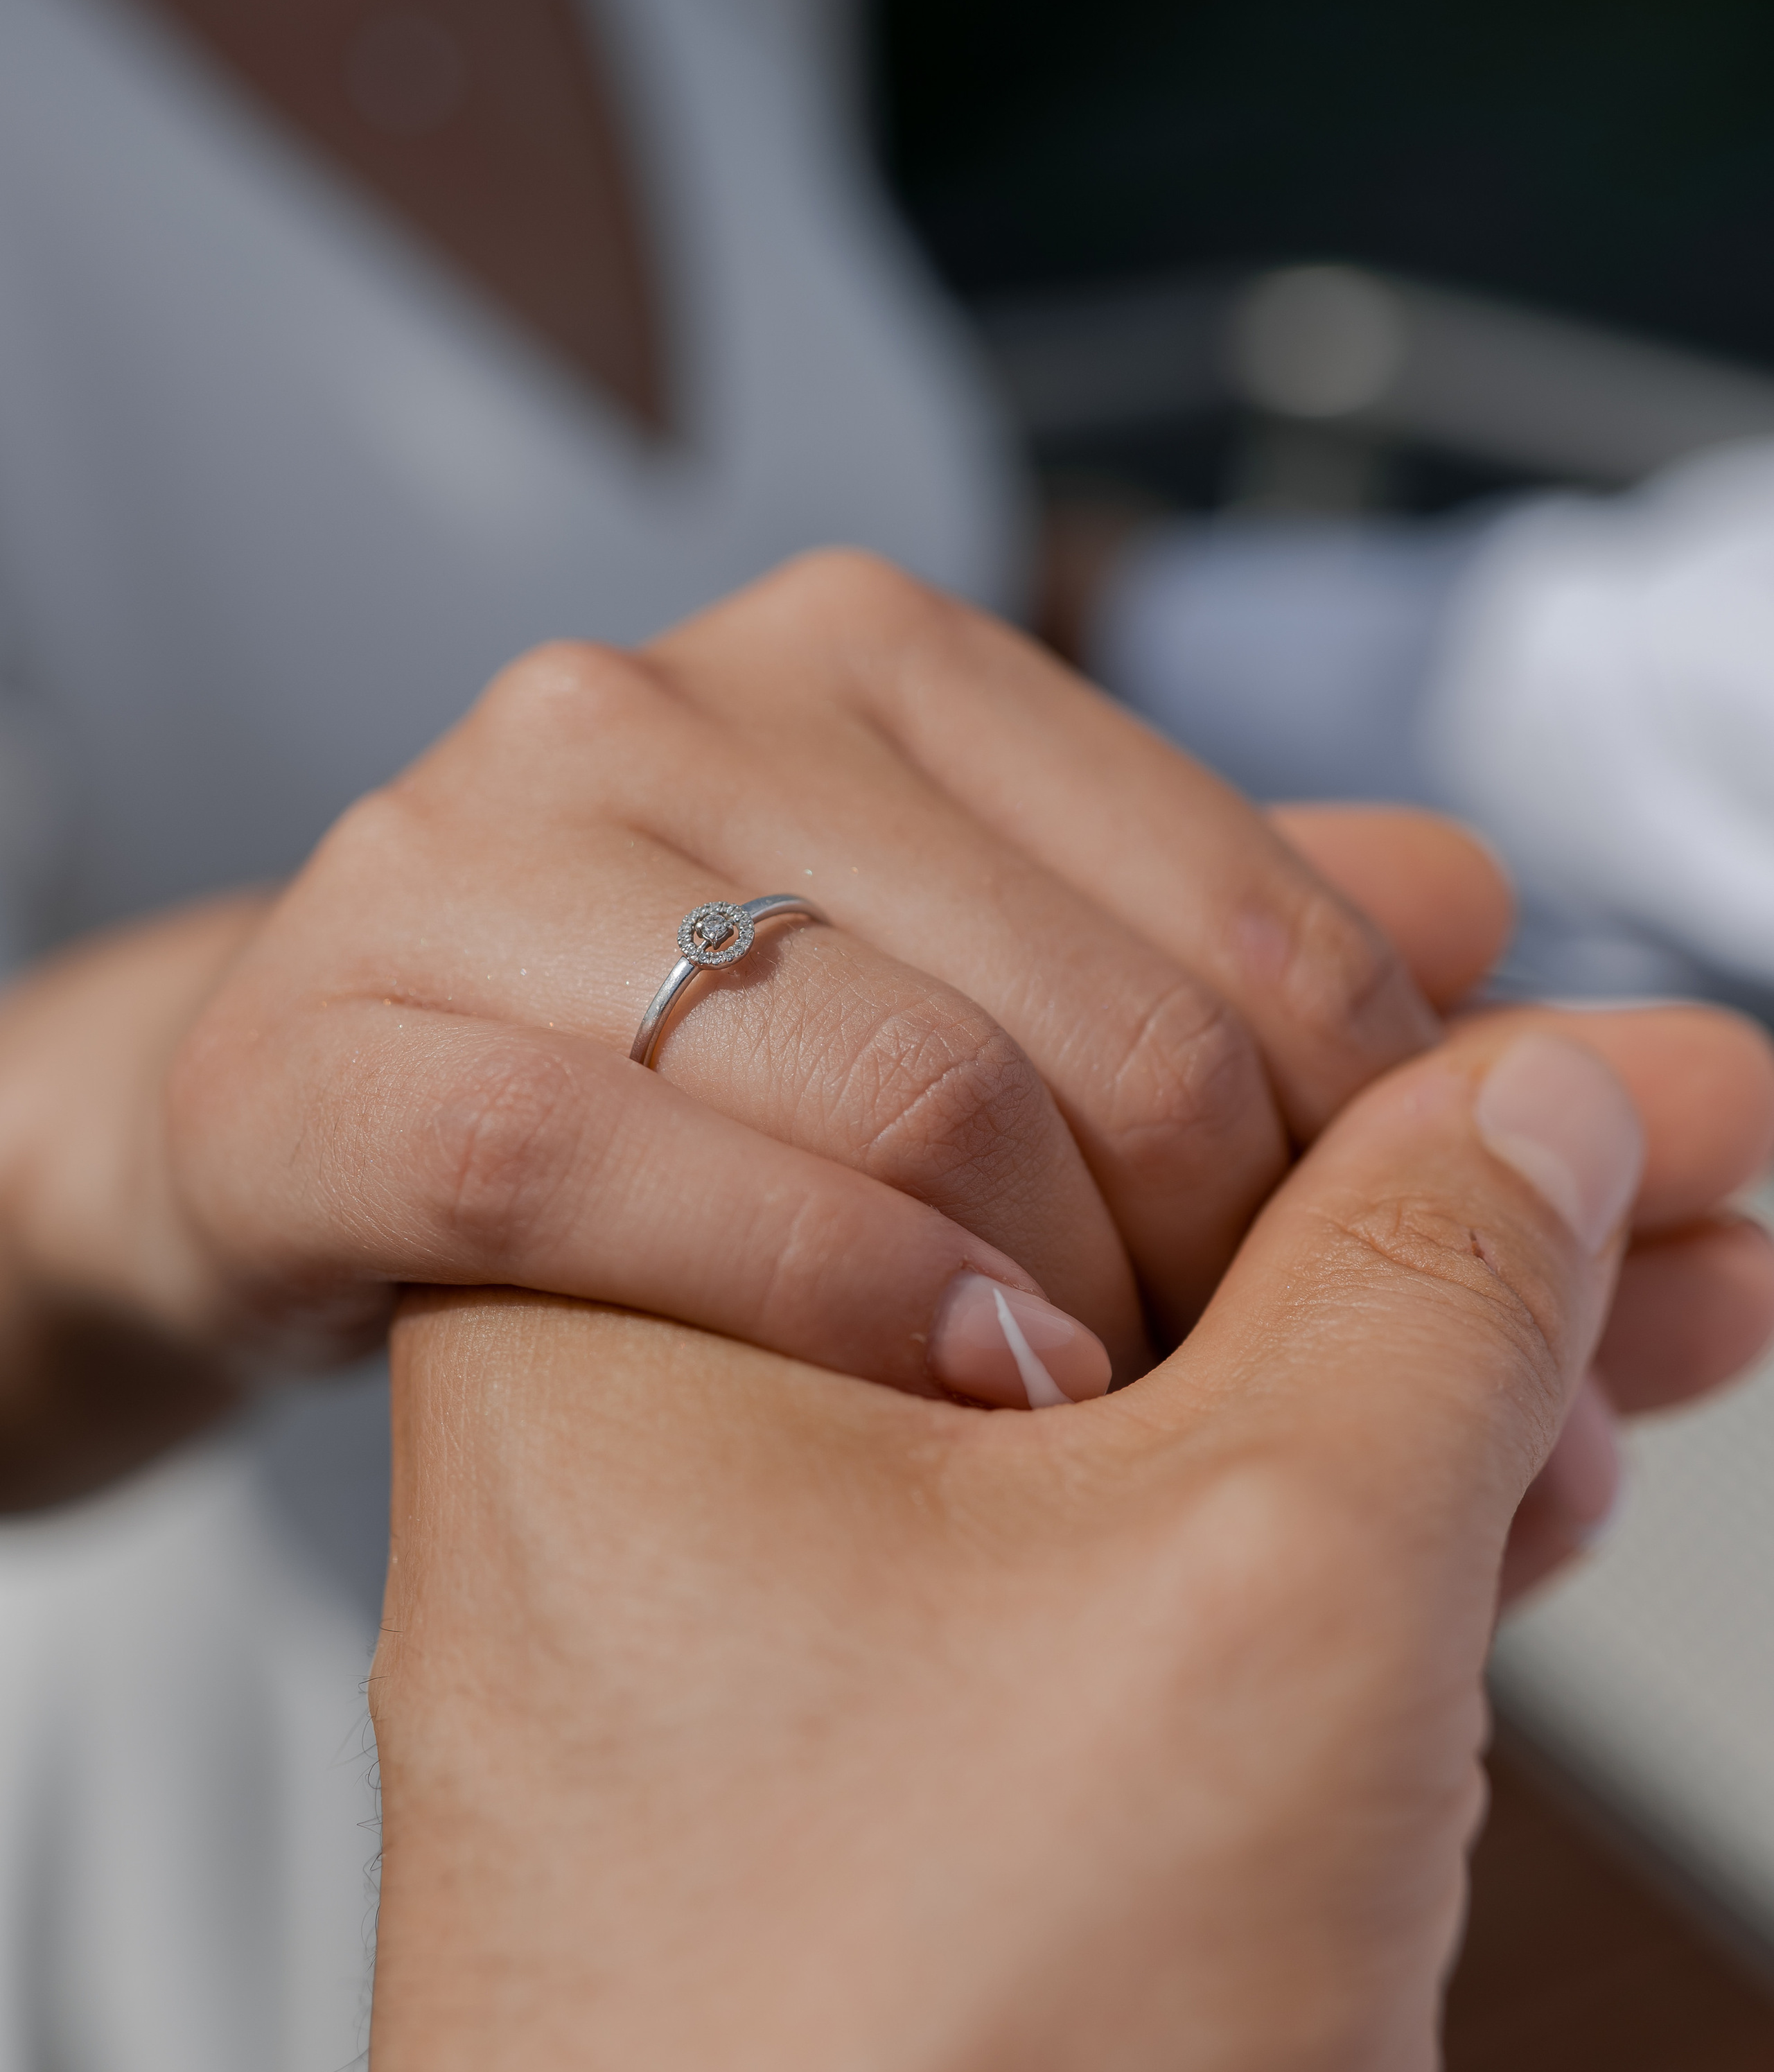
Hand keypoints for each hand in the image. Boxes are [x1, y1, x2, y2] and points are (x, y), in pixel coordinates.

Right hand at [0, 553, 1505, 1504]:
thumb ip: (1215, 934)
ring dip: (1045, 1284)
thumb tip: (1488, 910)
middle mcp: (655, 701)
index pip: (1234, 896)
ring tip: (1116, 1419)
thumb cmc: (683, 1064)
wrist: (303, 1114)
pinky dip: (810, 1294)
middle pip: (1075, 1005)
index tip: (1404, 1291)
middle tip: (1283, 1407)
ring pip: (867, 1076)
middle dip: (1232, 1247)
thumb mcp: (969, 969)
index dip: (1372, 1128)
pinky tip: (939, 1387)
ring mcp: (460, 861)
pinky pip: (593, 1173)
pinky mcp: (310, 1051)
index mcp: (861, 652)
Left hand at [366, 1010, 1772, 2071]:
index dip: (1302, 978)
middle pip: (1105, 1188)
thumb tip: (1548, 1091)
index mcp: (631, 1294)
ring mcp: (783, 1603)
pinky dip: (1346, 1502)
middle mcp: (671, 1430)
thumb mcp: (1271, 1580)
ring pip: (1151, 1376)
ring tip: (1668, 1280)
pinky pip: (1135, 1544)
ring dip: (1431, 1334)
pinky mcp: (896, 1760)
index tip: (1504, 943)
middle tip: (1667, 1126)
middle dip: (1425, 1163)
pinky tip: (1532, 1455)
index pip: (1000, 1006)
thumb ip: (1431, 1276)